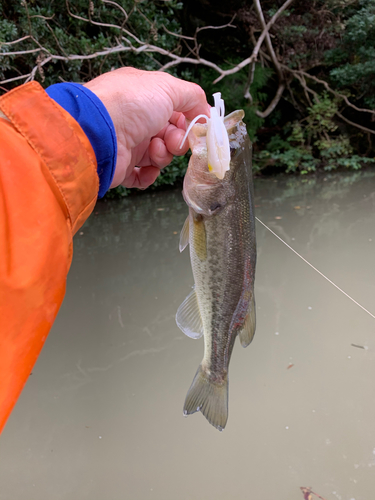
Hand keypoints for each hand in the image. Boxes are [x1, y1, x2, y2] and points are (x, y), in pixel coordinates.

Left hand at [84, 67, 209, 188]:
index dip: (188, 121)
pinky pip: (143, 176)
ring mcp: (128, 143)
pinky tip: (147, 168)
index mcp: (144, 96)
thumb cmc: (130, 104)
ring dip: (163, 155)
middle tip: (172, 141)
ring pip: (159, 155)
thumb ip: (192, 96)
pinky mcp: (122, 166)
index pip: (174, 110)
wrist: (97, 132)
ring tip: (153, 150)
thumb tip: (206, 111)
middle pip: (170, 134)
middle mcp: (136, 119)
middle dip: (177, 140)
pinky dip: (149, 175)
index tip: (198, 129)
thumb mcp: (167, 88)